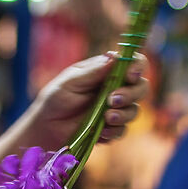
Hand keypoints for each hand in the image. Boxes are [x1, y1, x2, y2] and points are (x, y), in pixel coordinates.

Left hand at [17, 54, 143, 152]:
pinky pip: (122, 130)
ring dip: (123, 114)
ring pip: (134, 110)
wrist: (46, 127)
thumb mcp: (71, 81)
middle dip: (131, 93)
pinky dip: (113, 131)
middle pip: (141, 87)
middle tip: (112, 100)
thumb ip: (93, 71)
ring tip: (106, 118)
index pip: (133, 63)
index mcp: (107, 71)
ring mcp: (115, 109)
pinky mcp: (111, 128)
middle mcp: (115, 88)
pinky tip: (101, 132)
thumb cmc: (56, 98)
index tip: (130, 75)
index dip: (138, 66)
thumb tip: (115, 56)